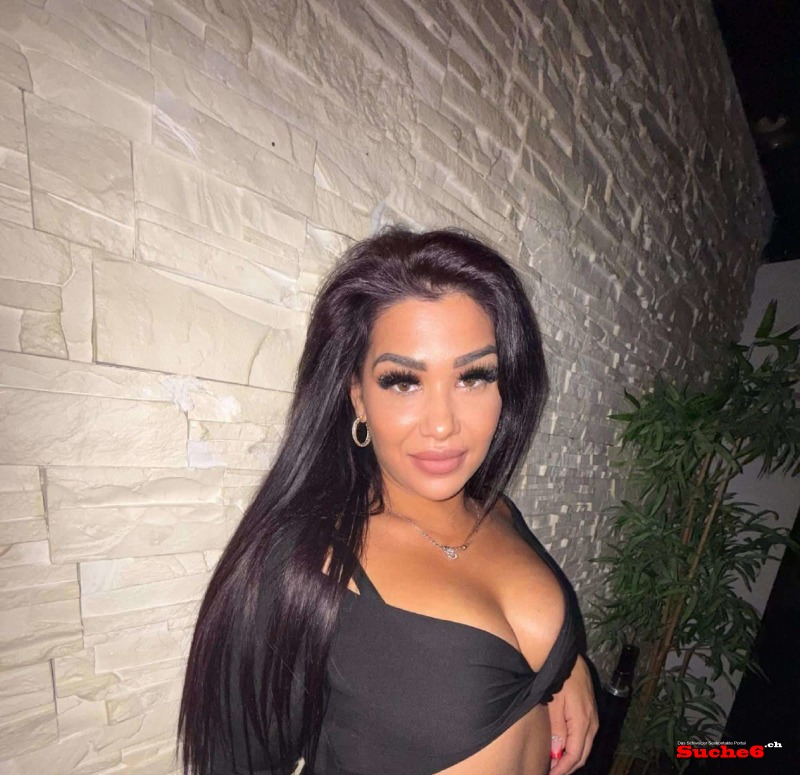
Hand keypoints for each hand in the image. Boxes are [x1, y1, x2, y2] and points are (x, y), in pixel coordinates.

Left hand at [547, 654, 598, 773]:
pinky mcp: (590, 712)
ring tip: (554, 763)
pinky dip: (575, 746)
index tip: (550, 774)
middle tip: (551, 772)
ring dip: (571, 758)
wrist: (569, 658)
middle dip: (567, 767)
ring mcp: (593, 718)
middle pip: (583, 755)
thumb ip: (557, 729)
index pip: (575, 755)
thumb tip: (557, 754)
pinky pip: (585, 737)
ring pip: (585, 747)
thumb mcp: (554, 704)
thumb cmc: (559, 679)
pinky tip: (563, 747)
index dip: (562, 768)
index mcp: (583, 722)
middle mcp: (592, 723)